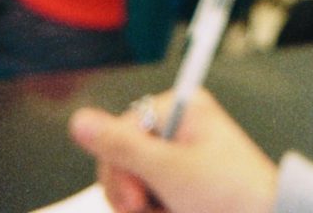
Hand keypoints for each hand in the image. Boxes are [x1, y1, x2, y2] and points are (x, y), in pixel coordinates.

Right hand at [69, 88, 278, 212]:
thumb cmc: (232, 194)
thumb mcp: (168, 170)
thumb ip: (120, 147)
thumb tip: (80, 121)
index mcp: (180, 110)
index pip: (119, 131)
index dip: (119, 169)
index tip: (137, 198)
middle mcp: (178, 130)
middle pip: (122, 161)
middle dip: (132, 194)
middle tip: (152, 209)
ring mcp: (179, 161)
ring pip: (133, 186)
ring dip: (145, 209)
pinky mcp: (181, 188)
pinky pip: (148, 201)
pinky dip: (155, 212)